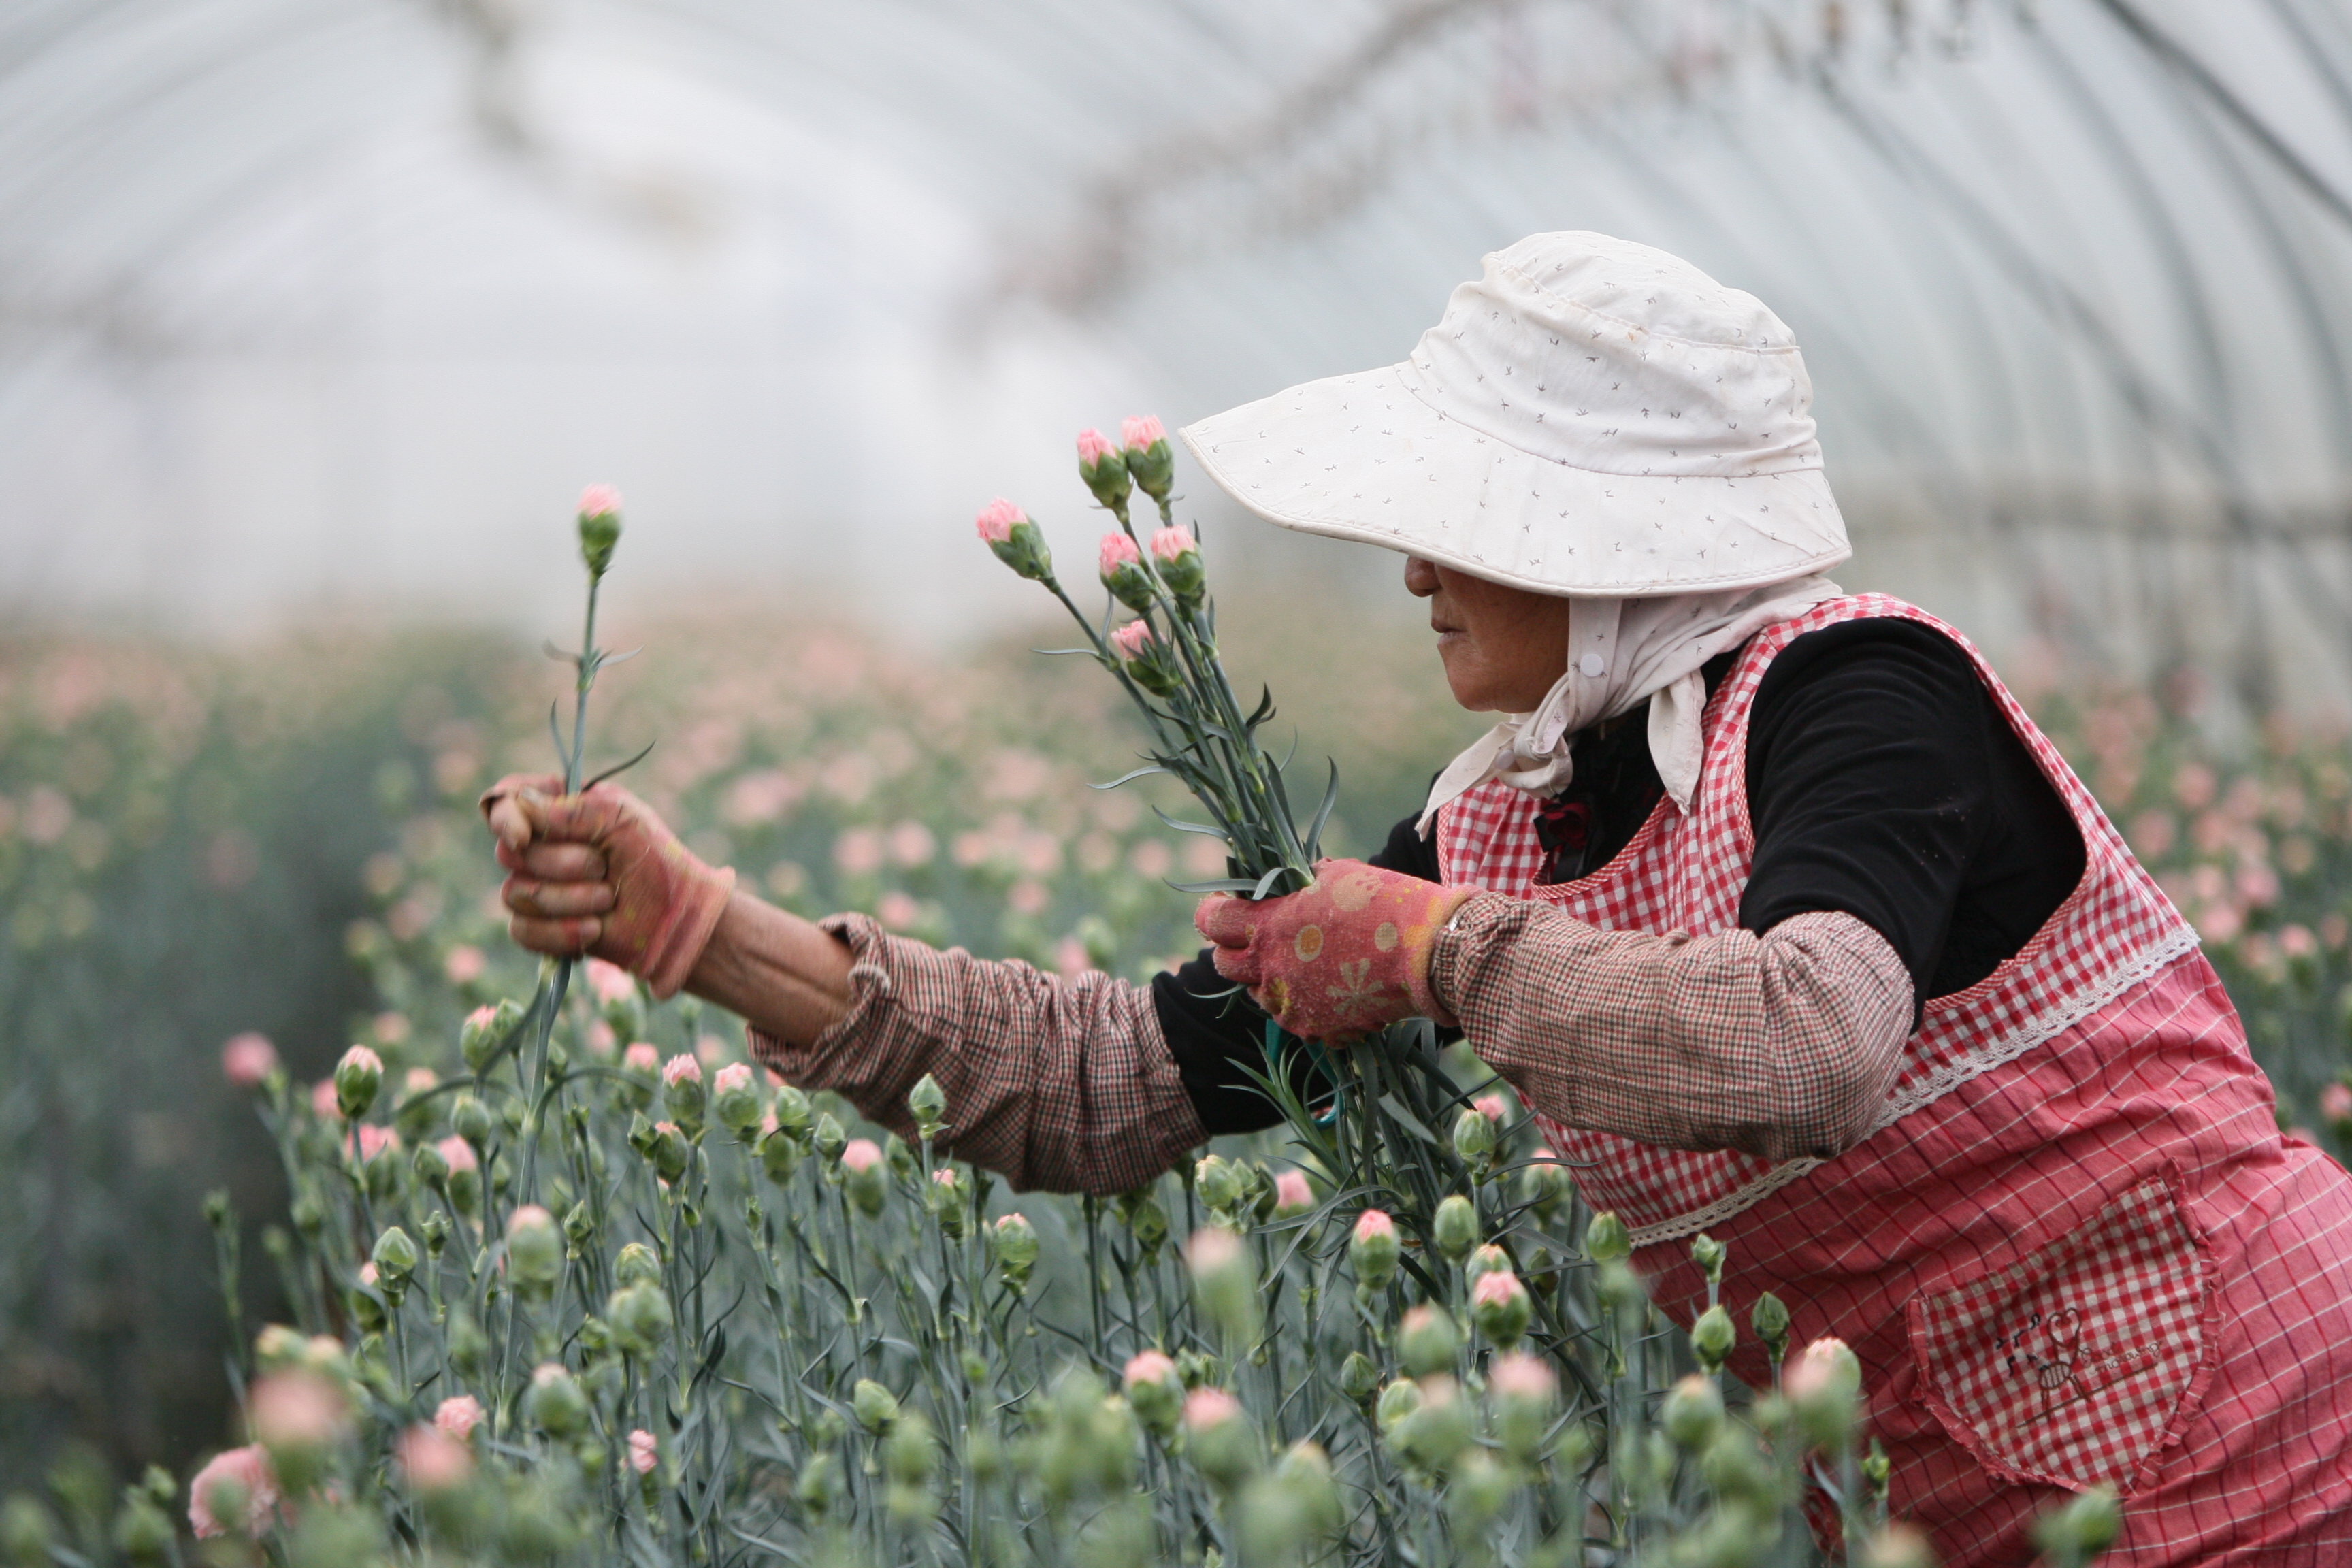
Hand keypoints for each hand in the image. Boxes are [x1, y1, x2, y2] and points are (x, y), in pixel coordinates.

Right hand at [481, 773, 735, 998]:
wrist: (675, 918)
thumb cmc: (654, 859)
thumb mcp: (620, 818)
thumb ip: (569, 810)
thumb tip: (521, 814)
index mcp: (556, 808)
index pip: (506, 800)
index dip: (505, 818)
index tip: (523, 836)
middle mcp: (539, 846)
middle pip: (509, 852)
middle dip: (560, 864)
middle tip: (604, 867)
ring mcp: (536, 887)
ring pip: (515, 894)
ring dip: (569, 899)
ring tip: (608, 899)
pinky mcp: (539, 927)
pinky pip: (521, 930)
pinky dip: (560, 932)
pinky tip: (593, 930)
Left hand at [1194, 858, 1474, 1040]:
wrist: (1428, 952)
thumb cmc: (1382, 902)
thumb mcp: (1332, 874)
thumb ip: (1297, 884)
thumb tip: (1285, 887)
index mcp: (1267, 927)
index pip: (1212, 921)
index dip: (1213, 911)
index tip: (1223, 908)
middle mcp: (1270, 970)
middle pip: (1225, 966)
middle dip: (1235, 950)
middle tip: (1259, 938)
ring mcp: (1292, 1004)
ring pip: (1260, 995)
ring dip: (1272, 979)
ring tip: (1305, 963)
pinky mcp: (1317, 1029)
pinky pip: (1296, 1018)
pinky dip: (1307, 1004)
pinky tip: (1331, 988)